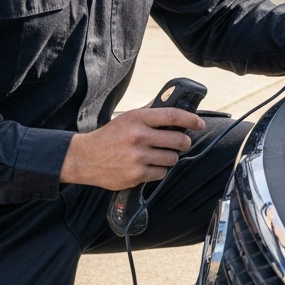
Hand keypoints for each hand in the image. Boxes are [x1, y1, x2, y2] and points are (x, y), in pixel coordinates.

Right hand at [59, 107, 203, 190]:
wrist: (84, 158)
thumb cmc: (109, 137)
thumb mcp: (127, 118)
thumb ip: (150, 115)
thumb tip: (176, 110)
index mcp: (138, 118)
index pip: (173, 116)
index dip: (191, 120)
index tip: (199, 123)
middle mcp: (139, 136)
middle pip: (178, 140)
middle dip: (183, 143)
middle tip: (181, 143)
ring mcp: (138, 157)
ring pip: (172, 159)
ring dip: (169, 158)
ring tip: (158, 155)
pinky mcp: (136, 175)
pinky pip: (161, 173)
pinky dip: (159, 171)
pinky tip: (148, 166)